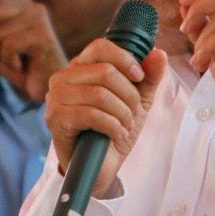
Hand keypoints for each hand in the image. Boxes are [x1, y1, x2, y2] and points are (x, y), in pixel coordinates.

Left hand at [0, 0, 67, 102]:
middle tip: (4, 52)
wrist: (48, 86)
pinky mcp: (41, 34)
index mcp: (16, 4)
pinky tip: (23, 64)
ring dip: (0, 53)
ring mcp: (36, 18)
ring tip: (17, 59)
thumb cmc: (24, 65)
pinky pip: (7, 45)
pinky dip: (10, 61)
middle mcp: (28, 5)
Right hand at [44, 40, 166, 197]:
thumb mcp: (138, 101)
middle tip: (134, 113)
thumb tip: (159, 54)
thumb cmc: (114, 131)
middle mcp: (63, 78)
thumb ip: (149, 77)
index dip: (125, 60)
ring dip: (122, 113)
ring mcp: (56, 98)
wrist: (100, 168)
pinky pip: (91, 114)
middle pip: (105, 72)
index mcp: (80, 67)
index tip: (139, 78)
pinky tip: (117, 134)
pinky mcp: (55, 118)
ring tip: (126, 126)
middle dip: (129, 95)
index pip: (100, 47)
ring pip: (100, 94)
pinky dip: (112, 126)